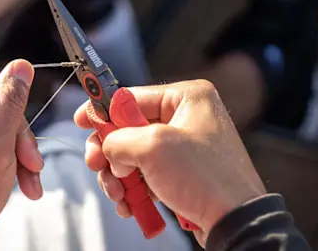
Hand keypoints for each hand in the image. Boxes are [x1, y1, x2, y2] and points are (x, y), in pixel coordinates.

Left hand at [0, 59, 43, 229]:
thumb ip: (12, 102)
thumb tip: (21, 65)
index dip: (8, 103)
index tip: (17, 128)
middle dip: (19, 137)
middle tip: (30, 163)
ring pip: (0, 131)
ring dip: (19, 156)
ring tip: (27, 183)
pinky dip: (8, 165)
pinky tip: (18, 185)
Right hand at [74, 80, 265, 244]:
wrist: (236, 221)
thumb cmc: (206, 177)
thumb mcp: (153, 147)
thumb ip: (119, 138)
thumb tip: (107, 145)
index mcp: (187, 97)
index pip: (132, 96)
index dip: (103, 109)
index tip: (81, 120)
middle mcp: (187, 117)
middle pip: (129, 127)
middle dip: (109, 151)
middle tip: (96, 164)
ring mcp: (184, 146)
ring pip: (133, 154)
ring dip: (118, 175)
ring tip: (117, 193)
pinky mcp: (182, 172)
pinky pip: (146, 173)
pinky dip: (133, 188)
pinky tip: (128, 204)